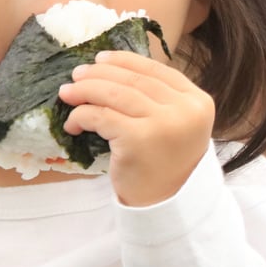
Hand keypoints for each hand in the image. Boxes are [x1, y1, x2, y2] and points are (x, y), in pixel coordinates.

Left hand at [56, 52, 214, 205]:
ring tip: (67, 92)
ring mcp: (164, 124)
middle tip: (76, 75)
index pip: (157, 70)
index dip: (125, 61)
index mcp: (198, 101)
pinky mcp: (139, 140)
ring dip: (85, 91)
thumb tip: (113, 69)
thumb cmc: (166, 165)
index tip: (100, 60)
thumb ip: (159, 99)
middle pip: (134, 80)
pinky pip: (101, 117)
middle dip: (99, 74)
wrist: (167, 206)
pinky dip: (81, 116)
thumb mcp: (174, 125)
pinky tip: (73, 123)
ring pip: (115, 94)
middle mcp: (185, 110)